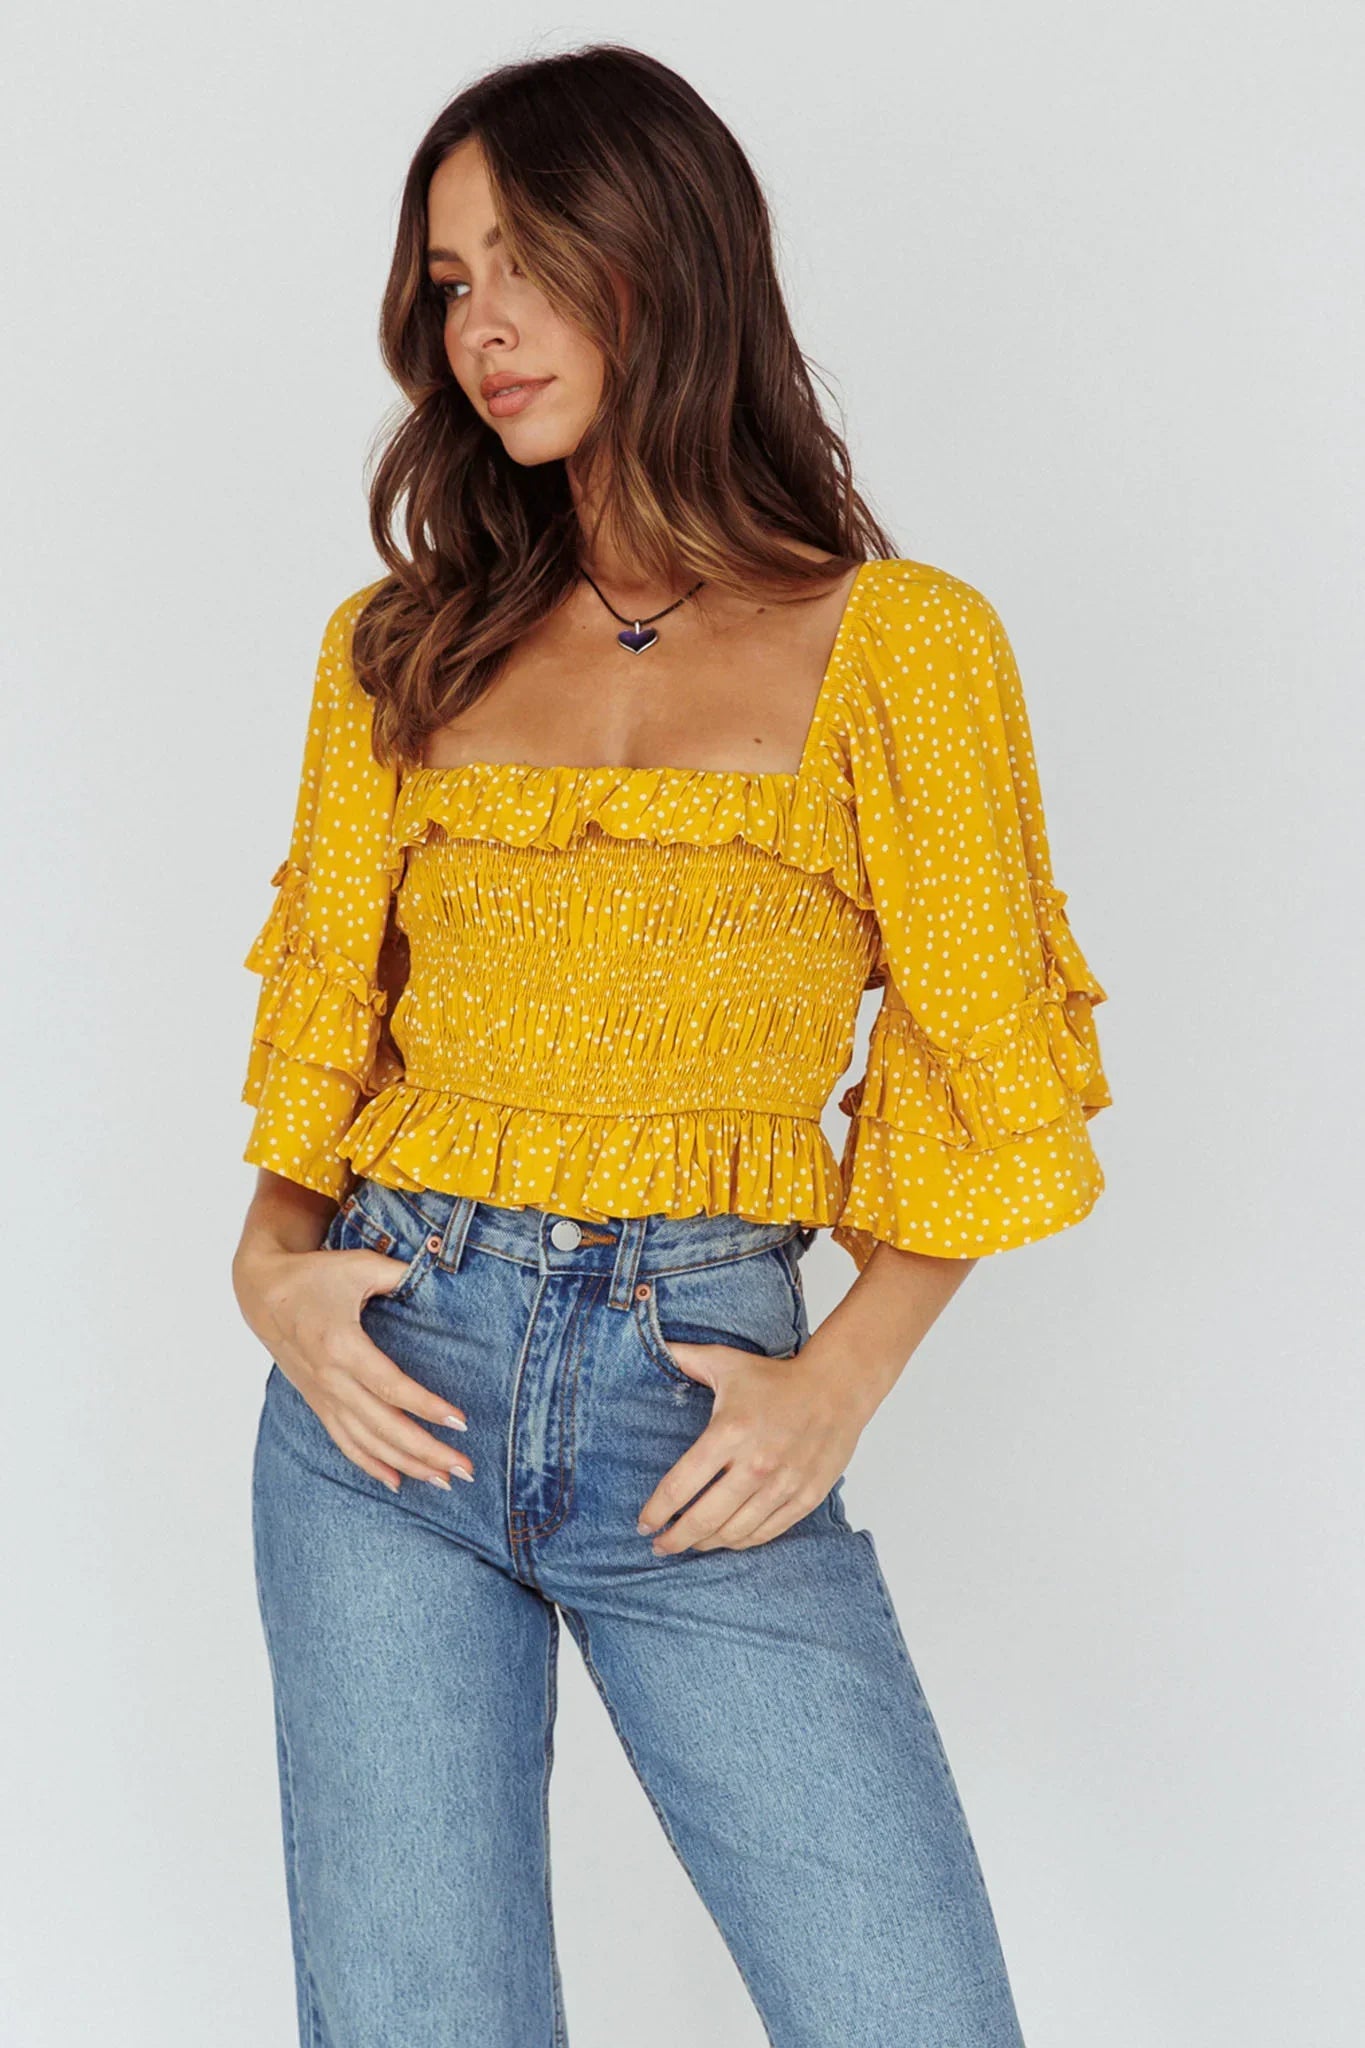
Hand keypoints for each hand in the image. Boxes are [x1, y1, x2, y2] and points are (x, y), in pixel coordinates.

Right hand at [235, 1241, 472, 1494]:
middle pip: (384, 1426)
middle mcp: (331, 1380)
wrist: (263, 1292)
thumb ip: (401, 1274)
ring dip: (407, 1465)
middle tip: (465, 1470)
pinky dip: (372, 1465)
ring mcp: (323, 1396)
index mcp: (342, 1346)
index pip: (391, 1386)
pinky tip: (398, 1482)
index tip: (461, 1422)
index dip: (427, 1407)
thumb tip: (443, 1269)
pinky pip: (345, 1443)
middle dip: (427, 1451)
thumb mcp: (359, 1266)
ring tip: (445, 1480)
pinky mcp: (319, 1403)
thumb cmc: (316, 1276)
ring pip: (367, 1442)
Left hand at [636, 1338, 865, 1554]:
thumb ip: (685, 1358)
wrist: (837, 1387)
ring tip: (690, 1542)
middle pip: (703, 1519)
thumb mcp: (726, 1362)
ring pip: (733, 1533)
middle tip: (660, 1545)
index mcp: (728, 1433)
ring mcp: (782, 1485)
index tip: (643, 1524)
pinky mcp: (805, 1498)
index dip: (655, 1512)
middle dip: (674, 1539)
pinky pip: (765, 1533)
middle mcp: (755, 1465)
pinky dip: (741, 1541)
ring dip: (706, 1543)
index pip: (680, 1486)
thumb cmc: (776, 1377)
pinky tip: (726, 1539)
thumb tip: (653, 1346)